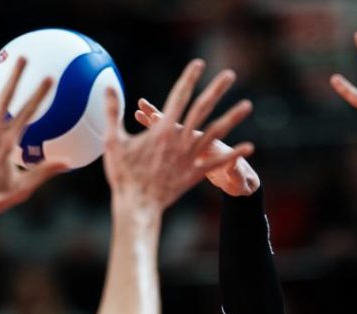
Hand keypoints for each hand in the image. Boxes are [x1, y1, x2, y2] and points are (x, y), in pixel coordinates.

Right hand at [103, 59, 253, 208]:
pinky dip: (233, 154)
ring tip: (247, 105)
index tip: (198, 64)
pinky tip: (249, 147)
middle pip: (202, 108)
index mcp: (162, 130)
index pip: (179, 96)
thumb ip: (112, 111)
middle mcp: (180, 140)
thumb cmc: (123, 174)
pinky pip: (218, 162)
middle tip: (230, 74)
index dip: (189, 78)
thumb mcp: (113, 140)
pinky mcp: (195, 174)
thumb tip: (107, 86)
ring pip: (216, 132)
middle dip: (216, 90)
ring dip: (232, 118)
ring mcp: (190, 157)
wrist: (137, 205)